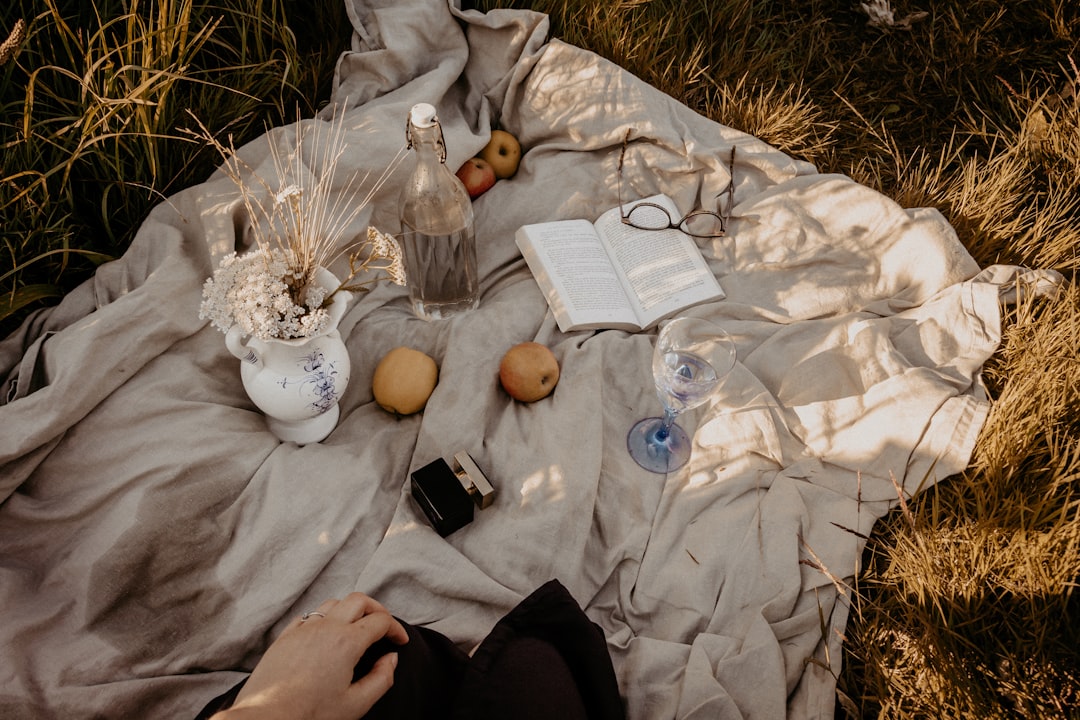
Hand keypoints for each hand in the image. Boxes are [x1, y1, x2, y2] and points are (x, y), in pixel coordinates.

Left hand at [213, 593, 408, 719]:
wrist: (267, 717)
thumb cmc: (310, 714)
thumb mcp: (356, 704)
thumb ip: (381, 679)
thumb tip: (390, 659)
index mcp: (347, 642)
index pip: (381, 621)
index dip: (396, 629)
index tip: (399, 641)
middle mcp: (326, 627)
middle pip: (359, 600)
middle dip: (377, 609)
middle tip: (384, 626)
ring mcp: (303, 629)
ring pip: (333, 603)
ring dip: (350, 609)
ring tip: (356, 627)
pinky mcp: (285, 636)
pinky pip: (309, 615)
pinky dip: (325, 618)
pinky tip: (325, 634)